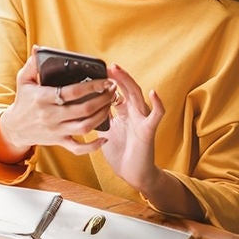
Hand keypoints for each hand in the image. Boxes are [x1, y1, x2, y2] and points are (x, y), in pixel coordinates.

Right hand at [0, 46, 116, 157]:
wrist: (14, 128)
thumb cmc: (23, 101)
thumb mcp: (23, 80)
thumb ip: (32, 64)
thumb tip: (38, 48)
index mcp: (42, 98)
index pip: (72, 92)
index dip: (92, 86)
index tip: (106, 80)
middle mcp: (50, 115)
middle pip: (83, 109)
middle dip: (102, 99)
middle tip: (113, 90)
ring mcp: (56, 130)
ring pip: (85, 127)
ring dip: (102, 116)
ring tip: (110, 105)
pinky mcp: (59, 141)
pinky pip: (78, 148)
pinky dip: (93, 146)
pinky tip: (104, 137)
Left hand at [97, 64, 163, 190]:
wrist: (133, 173)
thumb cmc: (120, 152)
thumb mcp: (104, 131)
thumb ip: (98, 118)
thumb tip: (81, 106)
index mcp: (122, 113)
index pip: (116, 92)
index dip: (108, 81)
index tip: (97, 70)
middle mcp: (133, 113)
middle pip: (126, 90)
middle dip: (118, 77)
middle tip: (108, 65)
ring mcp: (142, 120)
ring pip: (138, 97)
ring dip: (129, 83)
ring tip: (120, 71)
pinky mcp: (149, 130)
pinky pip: (156, 115)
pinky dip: (157, 104)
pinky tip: (154, 93)